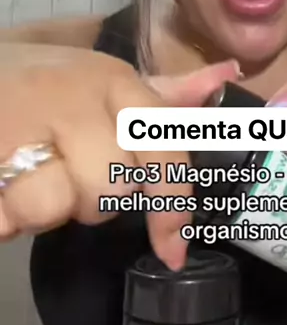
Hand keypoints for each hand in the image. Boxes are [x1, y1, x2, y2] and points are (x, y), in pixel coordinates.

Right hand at [0, 45, 238, 267]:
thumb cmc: (42, 79)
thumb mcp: (101, 77)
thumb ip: (163, 93)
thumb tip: (227, 75)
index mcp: (110, 79)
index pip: (162, 144)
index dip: (172, 204)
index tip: (173, 249)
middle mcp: (70, 98)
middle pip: (110, 188)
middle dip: (93, 200)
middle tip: (69, 175)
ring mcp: (20, 125)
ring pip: (55, 205)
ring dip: (43, 211)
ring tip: (28, 179)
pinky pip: (7, 217)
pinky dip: (5, 218)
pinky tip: (2, 188)